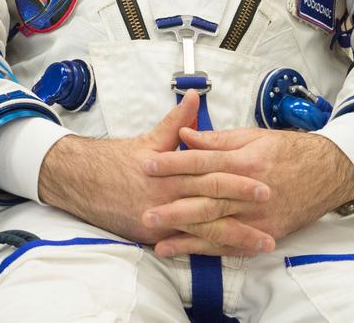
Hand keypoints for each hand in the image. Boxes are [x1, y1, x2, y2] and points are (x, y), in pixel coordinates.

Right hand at [38, 91, 271, 253]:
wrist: (81, 180)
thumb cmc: (116, 160)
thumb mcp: (149, 139)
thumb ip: (176, 122)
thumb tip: (193, 98)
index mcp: (169, 171)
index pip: (210, 176)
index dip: (238, 180)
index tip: (264, 183)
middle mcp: (166, 196)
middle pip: (212, 205)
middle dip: (244, 210)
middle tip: (272, 213)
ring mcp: (159, 218)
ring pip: (203, 230)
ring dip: (236, 237)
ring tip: (263, 242)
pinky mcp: (151, 235)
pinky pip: (185, 245)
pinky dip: (209, 250)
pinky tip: (230, 255)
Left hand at [142, 126, 353, 256]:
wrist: (330, 172)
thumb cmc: (289, 150)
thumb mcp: (254, 136)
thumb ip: (217, 139)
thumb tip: (184, 135)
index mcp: (245, 162)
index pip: (202, 163)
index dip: (173, 164)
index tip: (147, 165)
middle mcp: (251, 192)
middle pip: (206, 200)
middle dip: (174, 208)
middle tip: (145, 213)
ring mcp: (259, 216)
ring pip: (218, 227)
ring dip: (188, 236)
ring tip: (160, 241)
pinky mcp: (267, 233)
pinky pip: (235, 244)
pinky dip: (211, 251)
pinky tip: (189, 253)